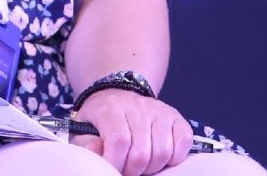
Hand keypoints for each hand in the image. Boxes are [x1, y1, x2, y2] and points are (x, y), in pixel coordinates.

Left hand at [70, 89, 191, 174]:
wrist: (117, 97)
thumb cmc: (100, 119)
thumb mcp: (84, 128)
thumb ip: (87, 144)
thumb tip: (96, 152)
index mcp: (111, 108)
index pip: (119, 140)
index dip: (116, 162)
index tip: (112, 168)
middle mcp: (137, 106)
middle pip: (142, 152)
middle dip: (133, 170)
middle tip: (126, 170)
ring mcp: (159, 110)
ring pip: (163, 151)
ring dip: (152, 167)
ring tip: (140, 164)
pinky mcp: (175, 117)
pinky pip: (183, 142)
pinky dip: (173, 157)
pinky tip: (158, 157)